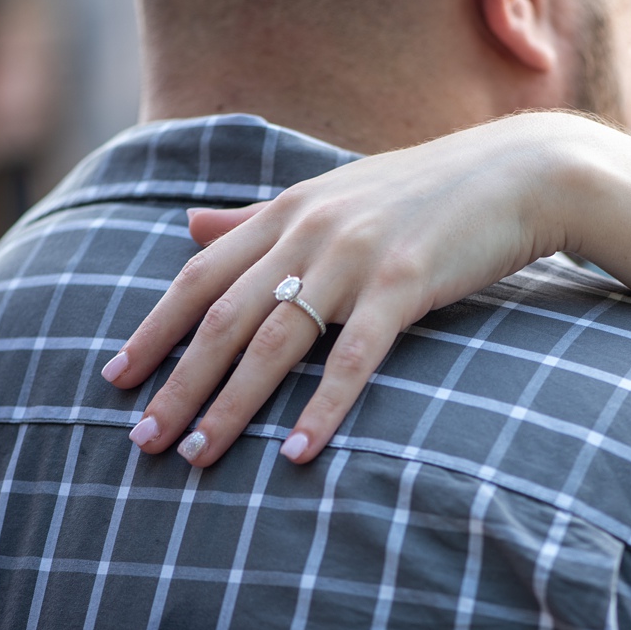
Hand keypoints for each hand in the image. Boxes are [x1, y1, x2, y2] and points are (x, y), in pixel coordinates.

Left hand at [101, 113, 589, 465]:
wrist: (516, 173)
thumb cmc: (427, 192)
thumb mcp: (334, 195)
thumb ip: (258, 217)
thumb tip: (188, 227)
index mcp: (288, 211)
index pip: (199, 276)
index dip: (154, 329)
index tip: (114, 377)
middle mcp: (310, 231)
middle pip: (224, 319)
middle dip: (178, 383)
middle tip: (141, 441)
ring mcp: (356, 257)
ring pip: (275, 343)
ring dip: (231, 406)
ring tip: (197, 456)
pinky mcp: (404, 284)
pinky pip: (352, 357)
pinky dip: (321, 407)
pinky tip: (296, 452)